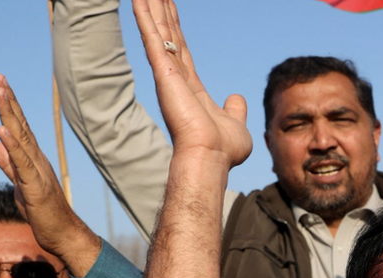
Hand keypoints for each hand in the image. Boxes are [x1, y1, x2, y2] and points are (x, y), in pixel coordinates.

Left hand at [0, 75, 101, 276]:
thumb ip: (9, 165)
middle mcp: (37, 161)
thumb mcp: (20, 185)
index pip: (19, 129)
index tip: (0, 86)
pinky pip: (22, 164)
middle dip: (8, 102)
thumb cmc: (45, 213)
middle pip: (20, 126)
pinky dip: (12, 147)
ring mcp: (37, 172)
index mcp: (32, 160)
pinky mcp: (35, 187)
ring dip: (9, 115)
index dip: (9, 107)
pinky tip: (2, 132)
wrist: (64, 235)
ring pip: (21, 139)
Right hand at [132, 0, 250, 169]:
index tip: (169, 7)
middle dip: (161, 10)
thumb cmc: (223, 150)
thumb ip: (235, 109)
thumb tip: (237, 98)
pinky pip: (153, 38)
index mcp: (191, 87)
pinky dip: (145, 18)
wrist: (211, 158)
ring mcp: (169, 74)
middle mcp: (177, 77)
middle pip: (168, 34)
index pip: (181, 49)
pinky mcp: (165, 73)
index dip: (175, 27)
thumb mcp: (235, 124)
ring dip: (151, 8)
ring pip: (158, 31)